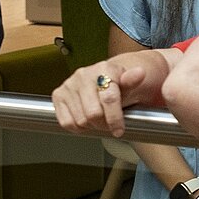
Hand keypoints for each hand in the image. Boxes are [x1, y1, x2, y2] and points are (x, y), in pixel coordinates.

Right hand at [52, 52, 169, 136]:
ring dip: (92, 126)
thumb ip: (133, 81)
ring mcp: (69, 84)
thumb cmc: (119, 86)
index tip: (119, 130)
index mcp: (103, 69)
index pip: (108, 99)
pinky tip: (86, 120)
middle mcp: (83, 74)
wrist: (105, 81)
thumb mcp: (131, 85)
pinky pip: (66, 122)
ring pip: (80, 120)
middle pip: (93, 114)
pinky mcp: (58, 94)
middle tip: (109, 124)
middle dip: (104, 124)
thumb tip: (139, 73)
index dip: (115, 119)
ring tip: (99, 120)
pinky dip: (78, 127)